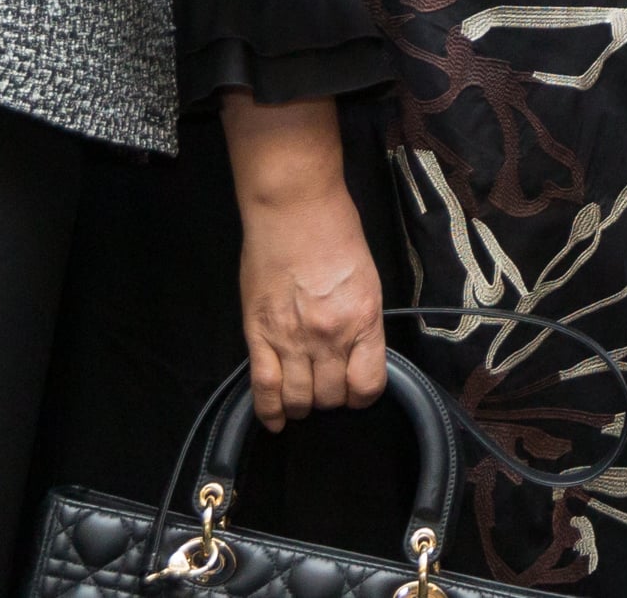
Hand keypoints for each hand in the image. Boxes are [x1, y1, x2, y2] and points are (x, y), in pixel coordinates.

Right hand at [222, 94, 384, 430]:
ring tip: (302, 394)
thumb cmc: (336, 234)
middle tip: (325, 383)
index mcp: (363, 320)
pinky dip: (269, 410)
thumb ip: (361, 324)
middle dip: (331, 397)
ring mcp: (291, 338)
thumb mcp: (367, 281)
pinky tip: (275, 419)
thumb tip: (355, 357)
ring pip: (300, 399)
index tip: (355, 387)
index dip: (361, 394)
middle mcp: (329, 336)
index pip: (368, 386)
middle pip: (331, 397)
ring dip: (303, 404)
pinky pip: (263, 387)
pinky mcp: (258, 334)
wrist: (294, 208)